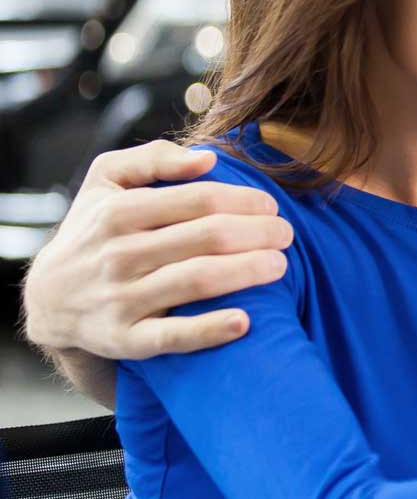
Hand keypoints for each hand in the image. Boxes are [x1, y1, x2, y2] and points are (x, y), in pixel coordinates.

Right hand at [23, 141, 293, 359]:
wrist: (47, 298)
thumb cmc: (94, 230)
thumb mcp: (106, 181)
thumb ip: (153, 159)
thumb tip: (207, 159)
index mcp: (118, 212)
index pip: (199, 199)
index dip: (245, 201)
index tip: (272, 206)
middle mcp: (117, 254)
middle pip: (206, 237)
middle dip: (258, 233)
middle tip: (287, 234)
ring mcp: (119, 299)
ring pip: (196, 280)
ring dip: (247, 271)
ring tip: (280, 265)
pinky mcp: (123, 339)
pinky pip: (171, 337)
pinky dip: (210, 330)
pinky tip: (245, 322)